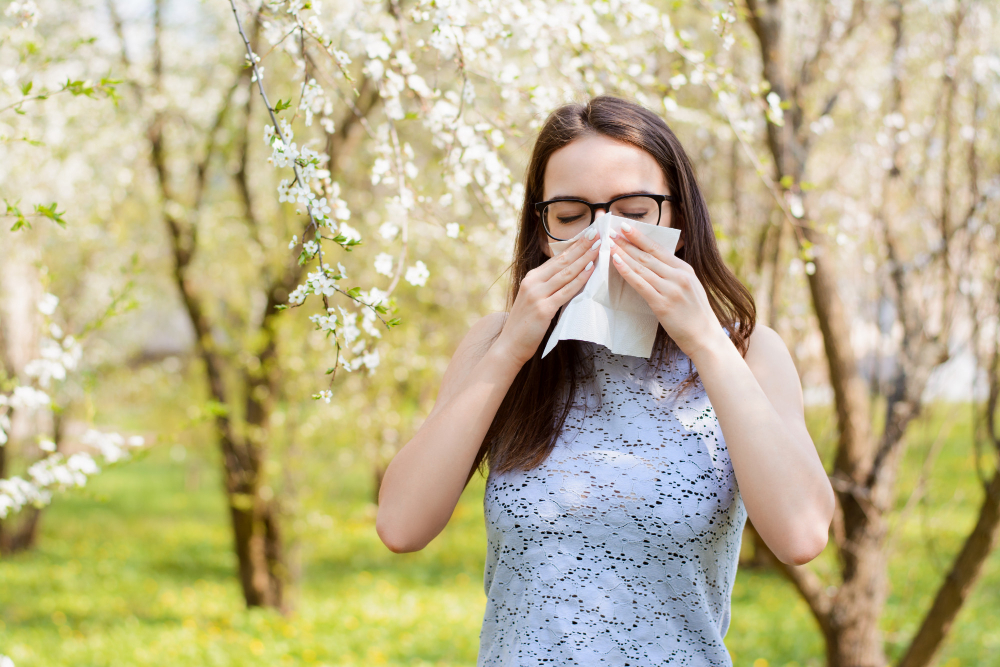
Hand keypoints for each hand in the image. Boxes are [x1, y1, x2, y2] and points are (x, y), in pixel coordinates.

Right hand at [495, 230, 600, 365]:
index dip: (574, 246)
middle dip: (582, 246)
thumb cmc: (524, 325)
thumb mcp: (533, 299)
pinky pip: (566, 291)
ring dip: (584, 258)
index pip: (557, 258)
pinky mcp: (543, 309)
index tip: (588, 234)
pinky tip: (590, 270)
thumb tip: (569, 276)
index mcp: (531, 278)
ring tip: (598, 247)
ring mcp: (537, 295)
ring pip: (566, 273)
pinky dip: (580, 279)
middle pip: (563, 261)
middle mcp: (533, 282)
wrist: (509, 345)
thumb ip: (548, 287)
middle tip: (598, 233)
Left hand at [608, 224, 728, 359]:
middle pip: (647, 255)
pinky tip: (616, 262)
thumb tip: (653, 262)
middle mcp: (679, 276)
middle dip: (627, 242)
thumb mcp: (689, 286)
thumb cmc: (695, 314)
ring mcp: (671, 289)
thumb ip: (673, 274)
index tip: (625, 226)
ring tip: (608, 244)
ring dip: (623, 253)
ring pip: (642, 267)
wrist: (705, 337)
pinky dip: (627, 271)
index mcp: (685, 269)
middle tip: (610, 231)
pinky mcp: (662, 304)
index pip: (658, 248)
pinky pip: (640, 284)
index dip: (639, 236)